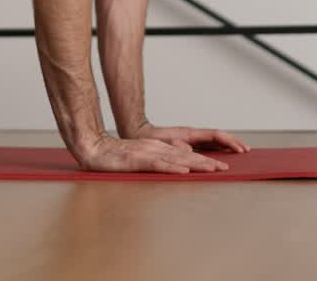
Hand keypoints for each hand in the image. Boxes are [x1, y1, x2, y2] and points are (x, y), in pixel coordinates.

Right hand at [76, 134, 229, 173]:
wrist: (91, 148)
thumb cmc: (113, 155)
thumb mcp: (140, 156)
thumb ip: (158, 158)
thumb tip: (180, 162)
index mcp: (156, 147)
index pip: (184, 154)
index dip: (203, 160)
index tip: (220, 166)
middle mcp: (154, 148)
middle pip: (185, 156)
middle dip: (207, 162)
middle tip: (225, 168)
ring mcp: (145, 153)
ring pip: (176, 159)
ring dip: (196, 164)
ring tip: (213, 168)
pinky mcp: (136, 160)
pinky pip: (157, 164)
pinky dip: (172, 166)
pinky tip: (184, 169)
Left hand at [129, 122, 250, 153]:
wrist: (138, 133)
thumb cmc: (148, 138)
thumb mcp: (161, 142)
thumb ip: (175, 145)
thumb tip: (188, 150)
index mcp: (189, 133)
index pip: (216, 135)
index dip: (230, 141)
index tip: (240, 149)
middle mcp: (192, 135)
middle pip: (218, 137)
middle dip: (233, 143)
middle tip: (246, 152)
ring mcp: (190, 139)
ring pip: (214, 142)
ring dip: (227, 147)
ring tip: (239, 154)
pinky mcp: (187, 144)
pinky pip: (206, 147)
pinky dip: (217, 150)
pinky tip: (222, 156)